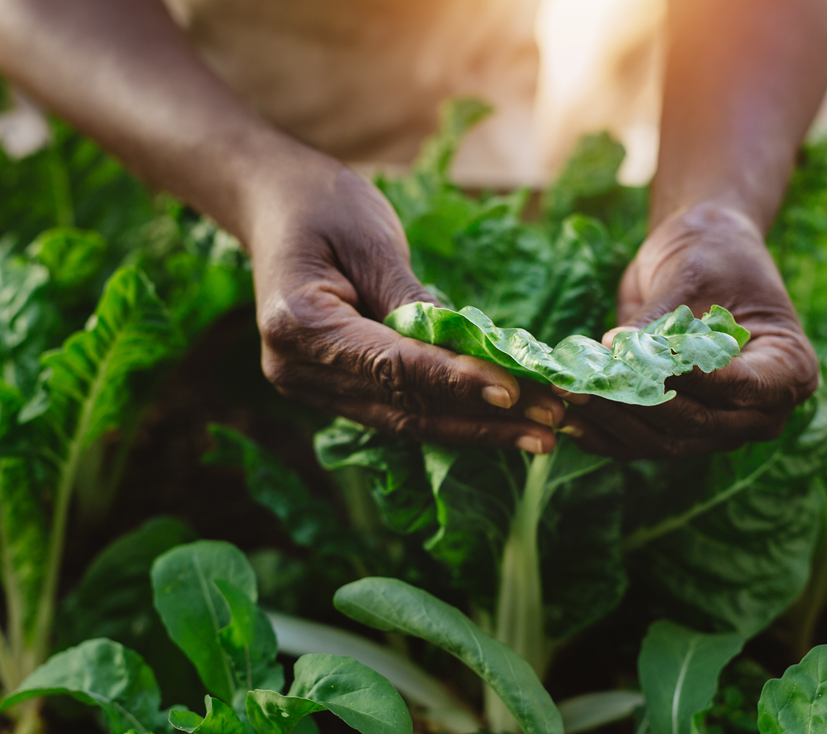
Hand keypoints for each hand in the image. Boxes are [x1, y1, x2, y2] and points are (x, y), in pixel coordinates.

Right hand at [247, 154, 562, 451]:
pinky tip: (504, 422)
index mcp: (297, 326)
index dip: (455, 382)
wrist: (274, 205)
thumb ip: (410, 299)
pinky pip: (400, 410)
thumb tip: (466, 348)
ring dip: (477, 429)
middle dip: (482, 418)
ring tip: (543, 434)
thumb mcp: (370, 238)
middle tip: (551, 424)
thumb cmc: (323, 205)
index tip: (516, 392)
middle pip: (402, 408)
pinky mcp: (334, 391)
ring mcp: (312, 388)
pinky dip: (453, 416)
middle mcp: (297, 371)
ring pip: (405, 422)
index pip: (391, 365)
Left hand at [560, 202, 817, 458]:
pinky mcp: (676, 428)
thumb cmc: (711, 256)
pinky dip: (602, 432)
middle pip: (697, 424)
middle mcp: (758, 411)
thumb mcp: (691, 279)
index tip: (643, 367)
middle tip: (585, 383)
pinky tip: (566, 416)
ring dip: (611, 421)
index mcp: (789, 371)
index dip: (693, 382)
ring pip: (662, 441)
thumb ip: (659, 324)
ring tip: (567, 393)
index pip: (740, 388)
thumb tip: (616, 353)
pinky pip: (639, 443)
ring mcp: (717, 426)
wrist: (700, 253)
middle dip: (637, 403)